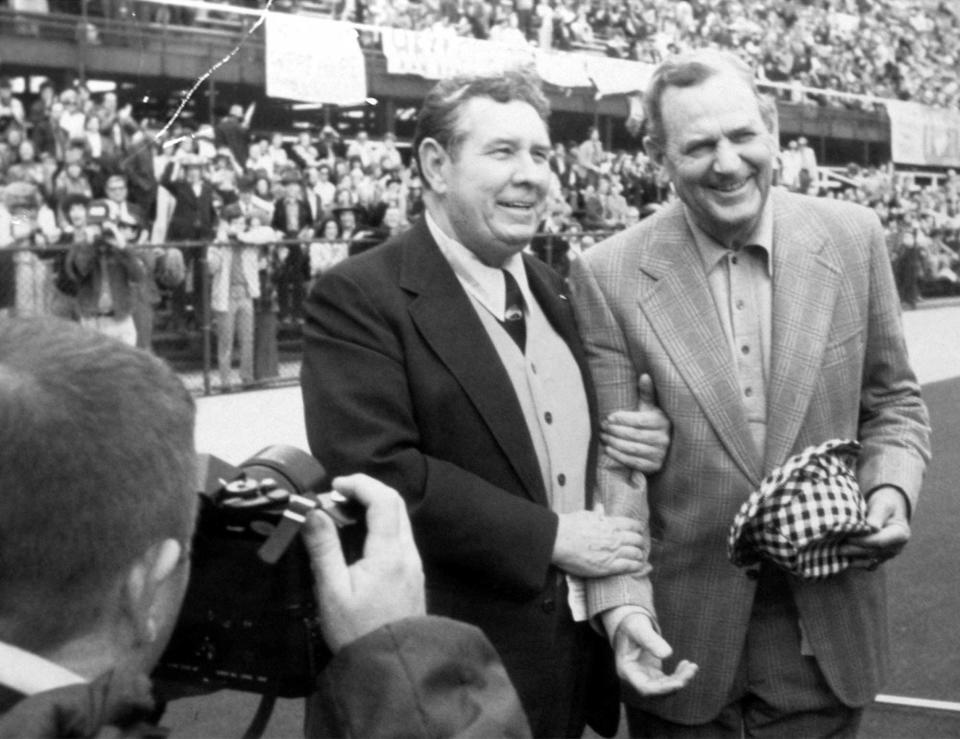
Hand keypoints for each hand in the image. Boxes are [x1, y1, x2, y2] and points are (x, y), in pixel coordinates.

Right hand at [302, 474, 425, 652]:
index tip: (335, 486)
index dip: (360, 484)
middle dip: (366, 491)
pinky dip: (380, 525)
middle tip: (337, 497)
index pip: (384, 499)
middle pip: (395, 503)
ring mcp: (414, 563)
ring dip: (373, 507)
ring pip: (399, 519)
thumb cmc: (358, 631)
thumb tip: (311, 511)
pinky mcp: (413, 574)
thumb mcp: (332, 591)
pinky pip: (400, 536)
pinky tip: (359, 538)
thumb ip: (323, 548)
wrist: (391, 666)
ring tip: (343, 516)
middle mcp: (408, 553)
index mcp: (389, 553)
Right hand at [552, 508, 644, 576]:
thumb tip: (600, 508)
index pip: (633, 525)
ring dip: (639, 555)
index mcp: (611, 523)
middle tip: (640, 545)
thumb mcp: (586, 515)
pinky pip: (628, 566)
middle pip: (637, 540)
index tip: (639, 531)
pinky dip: (636, 566)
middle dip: (640, 543)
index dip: (638, 529)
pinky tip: (638, 566)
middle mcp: (615, 537)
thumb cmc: (569, 526)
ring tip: (640, 557)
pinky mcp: (608, 567)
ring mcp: (613, 552)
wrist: (559, 541)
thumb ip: (597, 514)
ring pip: (635, 553)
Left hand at [601, 373, 669, 473]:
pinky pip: (634, 462)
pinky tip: (608, 449)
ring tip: (602, 437)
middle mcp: (663, 438)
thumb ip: (647, 393)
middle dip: (615, 431)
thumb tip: (644, 375)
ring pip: (633, 448)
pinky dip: (619, 456)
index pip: (640, 421)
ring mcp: (660, 453)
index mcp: (662, 421)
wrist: (665, 444)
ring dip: (614, 443)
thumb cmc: (653, 421)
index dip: (623, 419)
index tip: (608, 417)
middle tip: (601, 427)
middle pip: (634, 435)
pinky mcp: (654, 465)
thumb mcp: (651, 407)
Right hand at [609, 611, 697, 696]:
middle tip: (692, 669)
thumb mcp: (639, 628)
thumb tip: (668, 654)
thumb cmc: (632, 625)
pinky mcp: (653, 675)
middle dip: (676, 682)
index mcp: (626, 670)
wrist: (631, 625)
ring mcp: (644, 678)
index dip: (663, 689)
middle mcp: (635, 678)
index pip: (645, 688)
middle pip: (658, 690)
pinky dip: (679, 675)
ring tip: (692, 666)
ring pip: (665, 688)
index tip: (680, 684)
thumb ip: (650, 640)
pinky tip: (687, 664)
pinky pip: (668, 681)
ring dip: (681, 680)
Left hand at [838, 485, 910, 569]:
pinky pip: (866, 565)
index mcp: (900, 534)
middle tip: (837, 548)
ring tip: (836, 553)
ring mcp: (887, 556)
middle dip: (854, 550)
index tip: (847, 537)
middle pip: (873, 552)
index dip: (862, 541)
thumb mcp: (883, 505)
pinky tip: (841, 559)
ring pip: (869, 561)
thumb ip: (877, 514)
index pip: (879, 541)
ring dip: (852, 558)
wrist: (886, 512)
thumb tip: (872, 527)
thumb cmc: (883, 505)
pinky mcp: (878, 560)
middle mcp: (896, 548)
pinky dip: (854, 562)